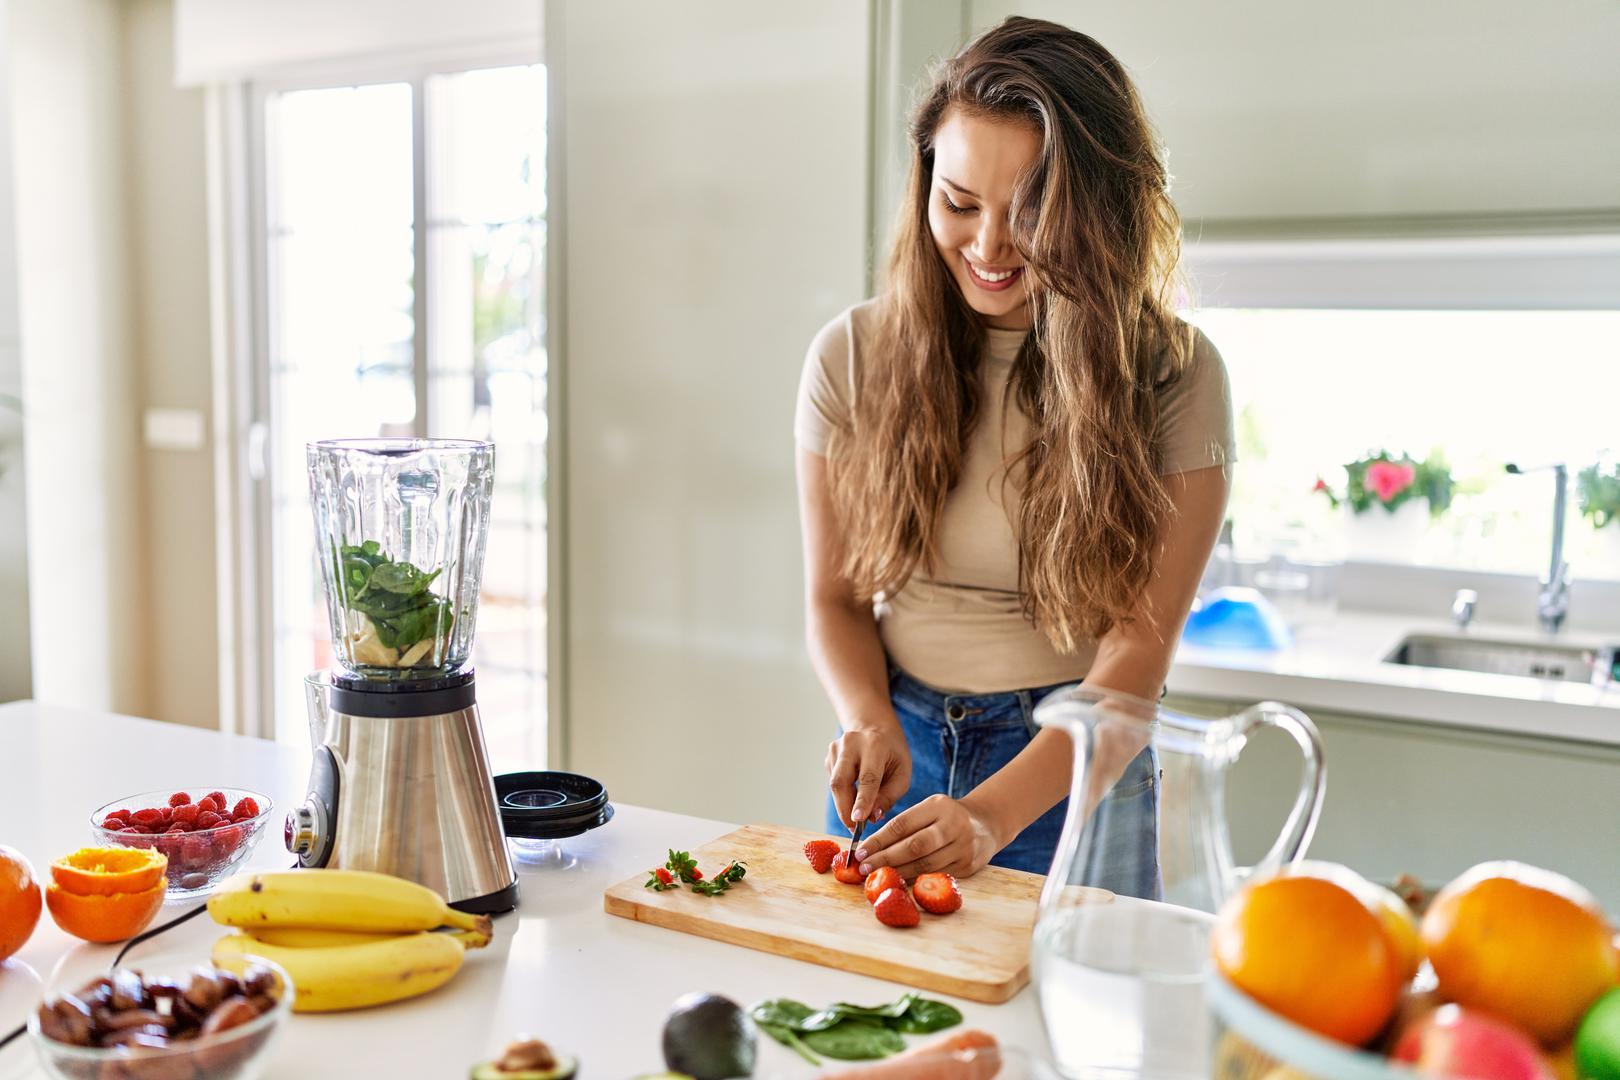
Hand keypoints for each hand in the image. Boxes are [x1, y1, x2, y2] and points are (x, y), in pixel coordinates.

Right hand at [825, 724, 910, 829]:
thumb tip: (873, 817)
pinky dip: (844, 795)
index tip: (858, 820)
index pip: (867, 777)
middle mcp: (851, 743)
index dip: (862, 801)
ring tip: (859, 814)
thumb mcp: (902, 773)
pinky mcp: (829, 756)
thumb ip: (889, 796)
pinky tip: (855, 793)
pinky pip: (834, 782)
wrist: (875, 727)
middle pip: (840, 781)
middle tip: (854, 829)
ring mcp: (836, 748)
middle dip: (844, 809)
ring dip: (844, 804)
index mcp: (874, 744)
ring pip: (834, 784)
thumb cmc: (892, 753)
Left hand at [853, 793, 1002, 878]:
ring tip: (878, 878)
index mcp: (939, 806)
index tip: (860, 851)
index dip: (879, 840)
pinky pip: (937, 876)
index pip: (903, 824)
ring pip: (925, 865)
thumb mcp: (930, 809)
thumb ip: (906, 824)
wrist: (986, 824)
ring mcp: (964, 846)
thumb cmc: (946, 817)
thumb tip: (870, 847)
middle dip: (886, 859)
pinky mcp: (969, 865)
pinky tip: (900, 882)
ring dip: (898, 873)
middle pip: (914, 846)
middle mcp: (954, 825)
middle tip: (864, 868)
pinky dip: (916, 881)